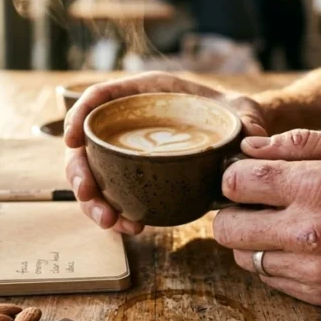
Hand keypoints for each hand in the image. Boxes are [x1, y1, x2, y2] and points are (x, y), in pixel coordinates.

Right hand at [63, 72, 267, 233]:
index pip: (100, 98)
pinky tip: (131, 227)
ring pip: (95, 175)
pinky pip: (115, 194)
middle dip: (80, 173)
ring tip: (111, 222)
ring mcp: (130, 151)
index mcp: (146, 94)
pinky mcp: (136, 176)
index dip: (78, 116)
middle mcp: (130, 122)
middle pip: (88, 145)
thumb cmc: (236, 114)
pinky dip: (116, 213)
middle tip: (91, 197)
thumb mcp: (243, 112)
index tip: (71, 140)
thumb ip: (247, 123)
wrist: (242, 133)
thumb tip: (249, 143)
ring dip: (94, 201)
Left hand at [213, 129, 320, 308]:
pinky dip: (274, 261)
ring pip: (243, 257)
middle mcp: (309, 232)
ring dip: (251, 238)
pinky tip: (299, 244)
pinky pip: (270, 279)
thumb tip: (249, 147)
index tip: (244, 175)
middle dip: (231, 210)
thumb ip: (300, 142)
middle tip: (251, 202)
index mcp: (317, 186)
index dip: (233, 175)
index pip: (235, 183)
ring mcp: (313, 270)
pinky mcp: (320, 294)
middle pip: (226, 227)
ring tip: (278, 223)